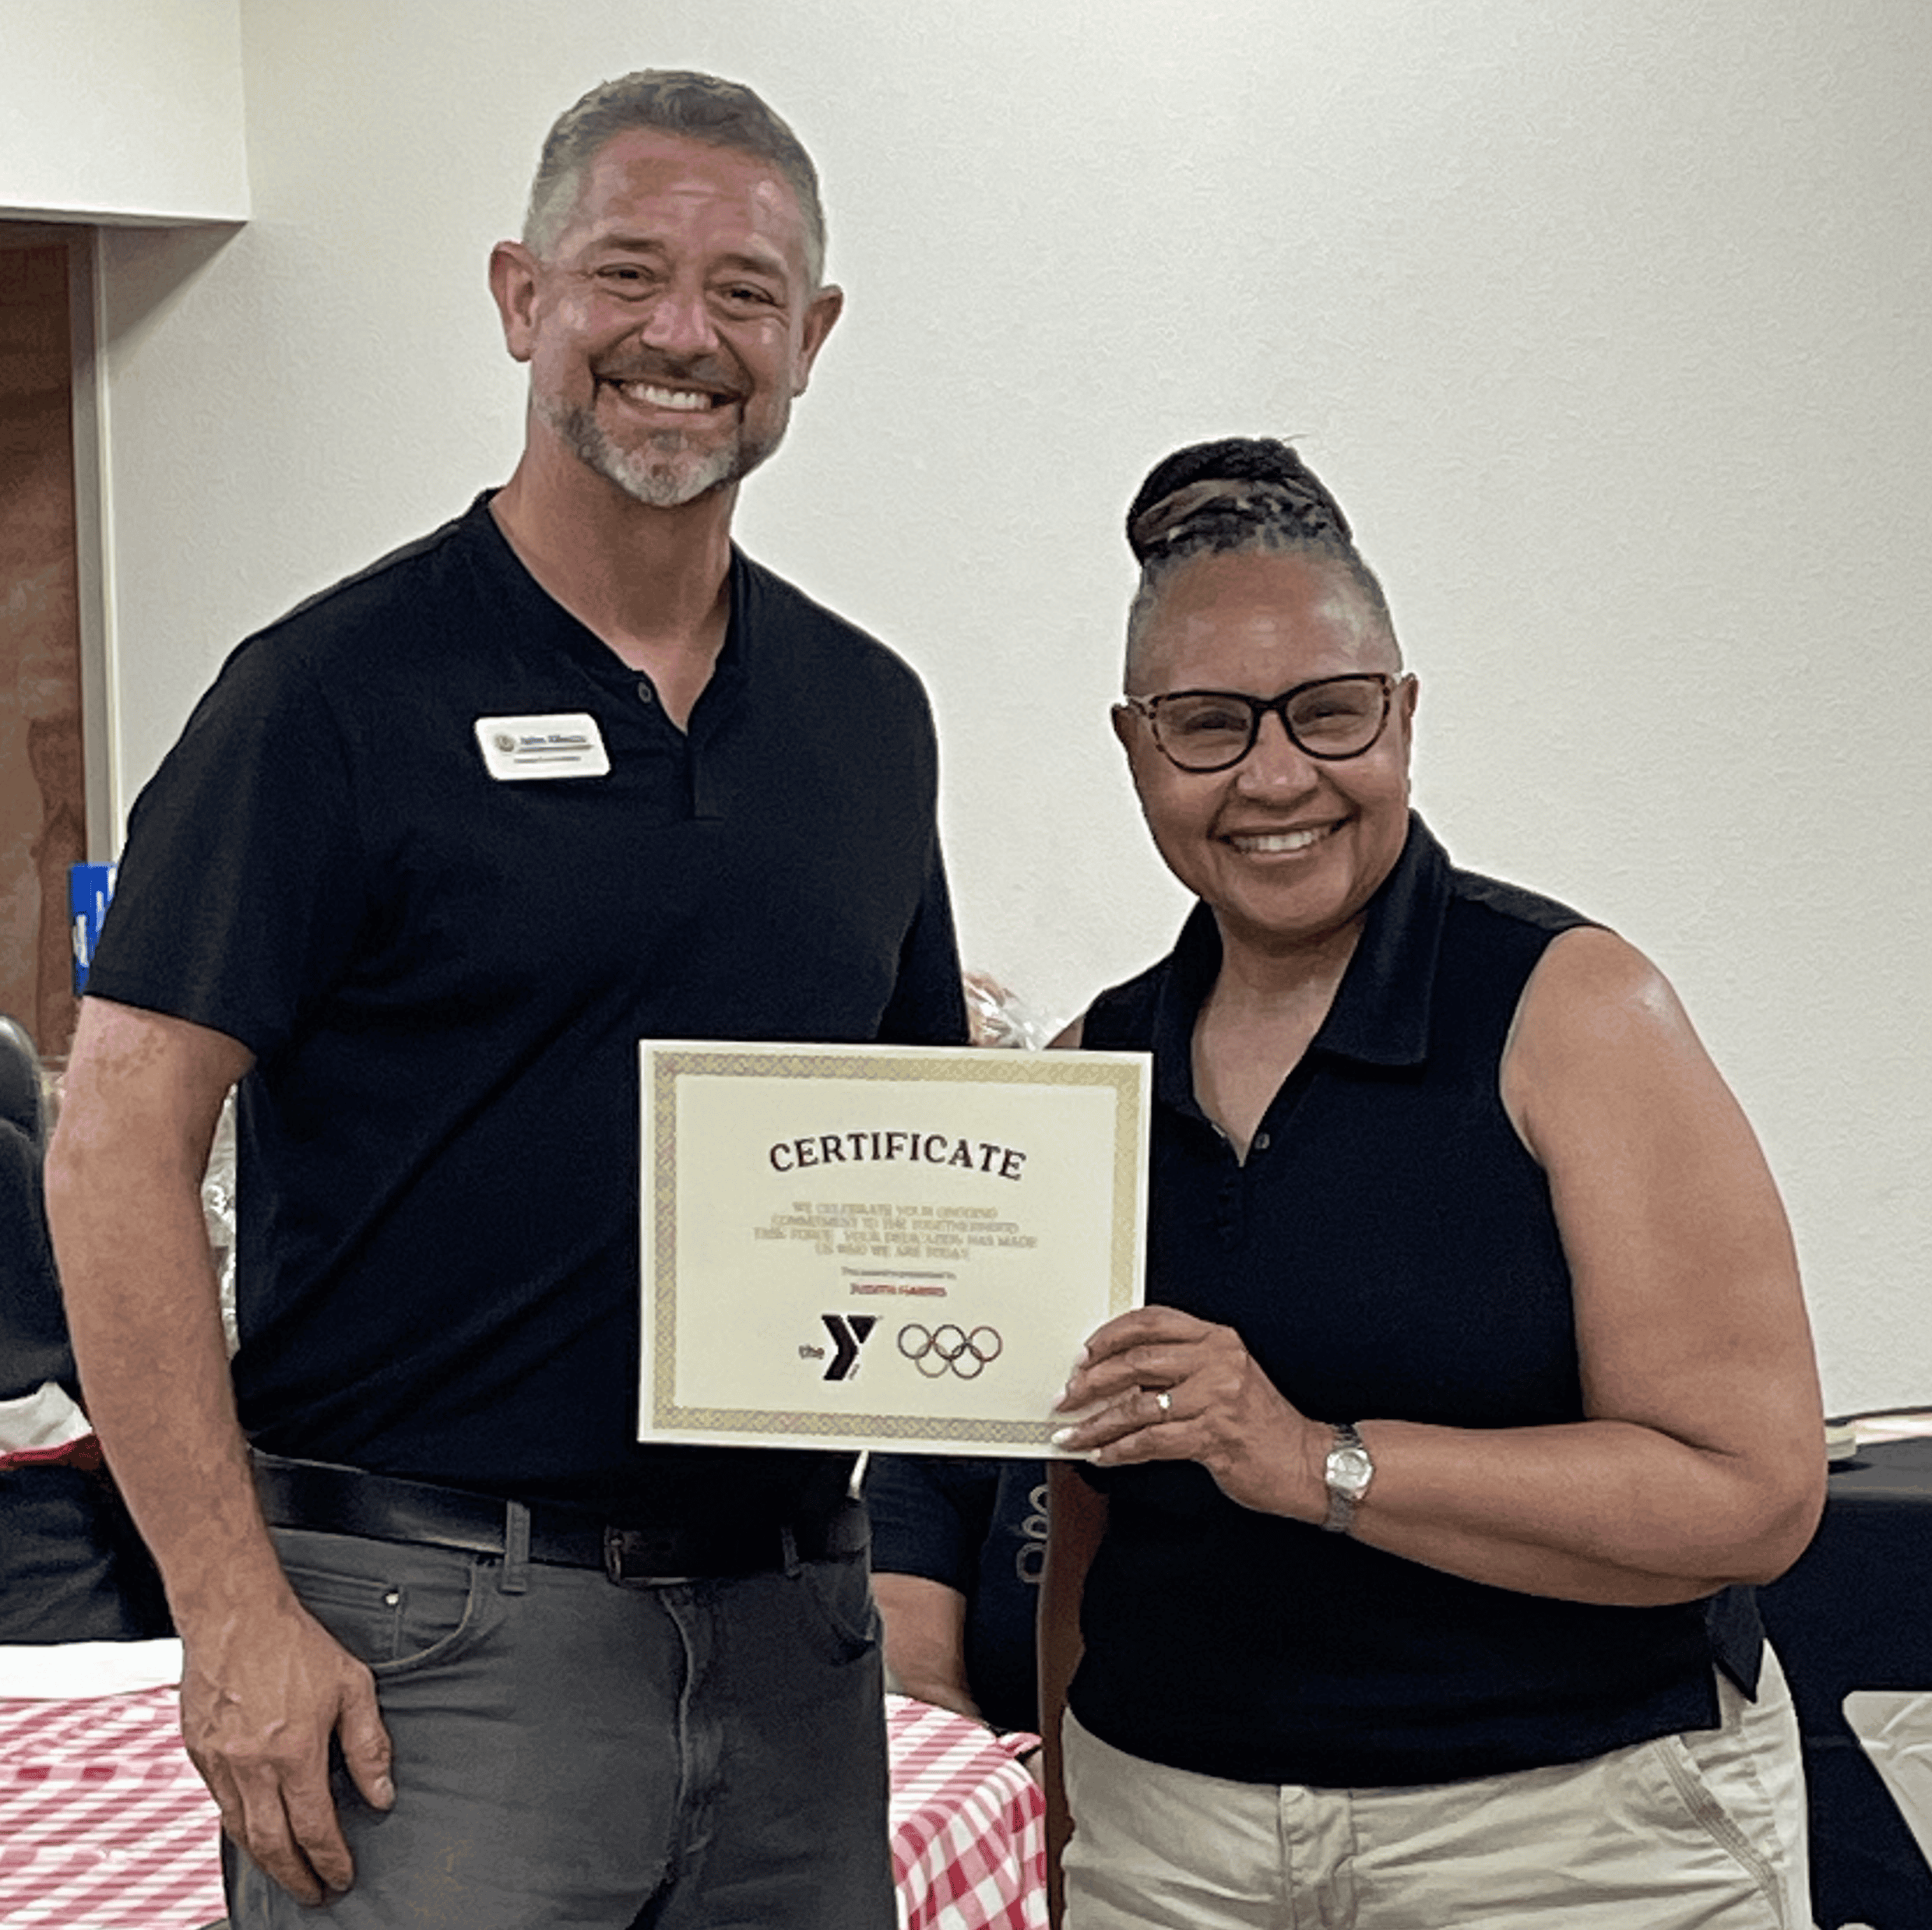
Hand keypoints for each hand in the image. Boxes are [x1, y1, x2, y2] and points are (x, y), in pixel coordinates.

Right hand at [180, 1590, 393, 1903]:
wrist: (235, 1615)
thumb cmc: (294, 1643)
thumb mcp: (352, 1685)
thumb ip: (368, 1744)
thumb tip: (381, 1792)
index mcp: (294, 1751)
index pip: (315, 1827)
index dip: (330, 1859)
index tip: (341, 1877)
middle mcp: (252, 1765)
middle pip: (273, 1844)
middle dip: (296, 1877)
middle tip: (314, 1893)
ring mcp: (220, 1762)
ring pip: (240, 1832)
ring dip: (266, 1861)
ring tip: (287, 1873)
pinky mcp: (198, 1753)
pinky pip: (219, 1805)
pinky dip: (239, 1827)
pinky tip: (255, 1830)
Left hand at [1052, 1306, 1326, 1520]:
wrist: (1308, 1461)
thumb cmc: (1263, 1423)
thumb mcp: (1227, 1377)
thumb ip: (1183, 1366)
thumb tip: (1119, 1373)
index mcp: (1218, 1340)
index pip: (1152, 1322)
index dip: (1110, 1335)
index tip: (1084, 1354)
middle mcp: (1217, 1362)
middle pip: (1137, 1361)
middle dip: (1092, 1381)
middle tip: (1068, 1396)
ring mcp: (1217, 1398)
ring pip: (1138, 1405)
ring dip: (1097, 1422)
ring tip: (1074, 1433)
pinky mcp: (1214, 1436)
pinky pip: (1152, 1441)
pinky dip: (1120, 1450)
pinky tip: (1103, 1455)